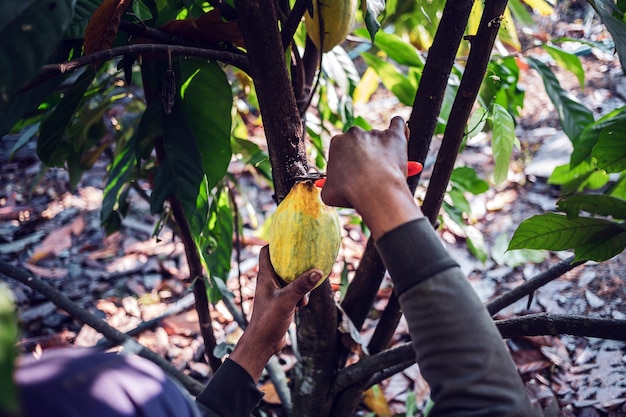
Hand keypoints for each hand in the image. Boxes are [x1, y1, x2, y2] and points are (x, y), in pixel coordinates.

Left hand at [229, 246, 321, 380]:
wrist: (263, 343)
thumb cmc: (268, 320)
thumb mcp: (287, 300)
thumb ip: (302, 286)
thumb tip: (318, 271)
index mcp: (265, 277)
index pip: (266, 252)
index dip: (275, 243)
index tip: (289, 238)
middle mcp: (269, 282)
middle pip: (283, 264)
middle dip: (296, 265)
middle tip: (308, 260)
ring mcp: (275, 293)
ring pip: (292, 280)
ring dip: (301, 285)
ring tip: (303, 296)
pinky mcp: (282, 303)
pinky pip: (295, 292)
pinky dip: (301, 296)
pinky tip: (302, 306)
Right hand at [321, 117, 422, 239]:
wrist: (373, 192)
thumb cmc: (349, 193)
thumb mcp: (329, 192)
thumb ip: (330, 185)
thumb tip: (331, 187)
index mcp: (337, 143)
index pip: (342, 150)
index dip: (348, 164)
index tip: (353, 176)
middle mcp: (354, 134)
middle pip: (360, 143)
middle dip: (364, 157)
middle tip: (370, 176)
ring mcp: (375, 133)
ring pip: (379, 140)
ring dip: (382, 152)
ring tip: (386, 173)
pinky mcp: (394, 136)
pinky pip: (398, 124)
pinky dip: (399, 130)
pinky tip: (399, 138)